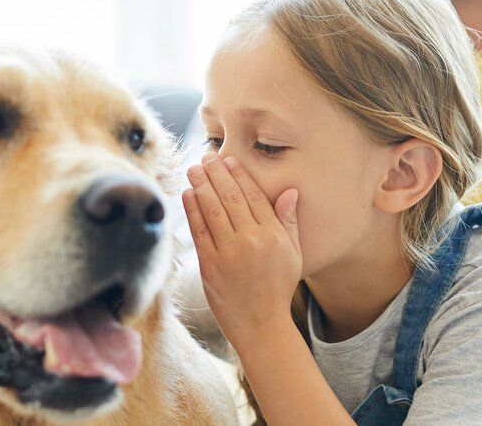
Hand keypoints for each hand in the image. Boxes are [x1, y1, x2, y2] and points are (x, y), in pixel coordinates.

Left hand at [182, 153, 301, 350]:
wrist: (261, 326)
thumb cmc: (278, 288)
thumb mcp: (293, 255)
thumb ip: (289, 221)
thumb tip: (289, 191)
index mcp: (273, 236)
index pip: (254, 197)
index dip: (239, 176)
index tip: (229, 160)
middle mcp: (251, 241)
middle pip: (230, 198)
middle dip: (216, 174)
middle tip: (206, 156)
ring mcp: (229, 254)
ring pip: (212, 211)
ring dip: (201, 186)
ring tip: (193, 169)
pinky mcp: (210, 266)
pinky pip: (199, 232)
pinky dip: (192, 211)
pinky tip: (188, 195)